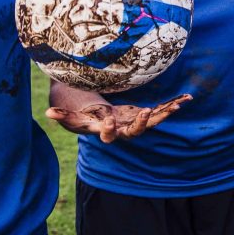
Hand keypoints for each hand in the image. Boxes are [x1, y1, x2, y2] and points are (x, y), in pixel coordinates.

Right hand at [45, 94, 190, 142]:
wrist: (101, 120)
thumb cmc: (86, 117)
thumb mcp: (74, 117)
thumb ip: (62, 115)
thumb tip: (46, 113)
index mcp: (107, 131)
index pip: (109, 135)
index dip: (109, 130)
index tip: (109, 121)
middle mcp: (124, 130)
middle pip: (135, 132)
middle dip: (142, 123)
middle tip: (148, 111)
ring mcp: (137, 124)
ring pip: (153, 122)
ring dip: (165, 114)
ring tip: (178, 105)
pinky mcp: (146, 116)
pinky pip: (162, 112)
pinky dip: (173, 105)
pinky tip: (187, 99)